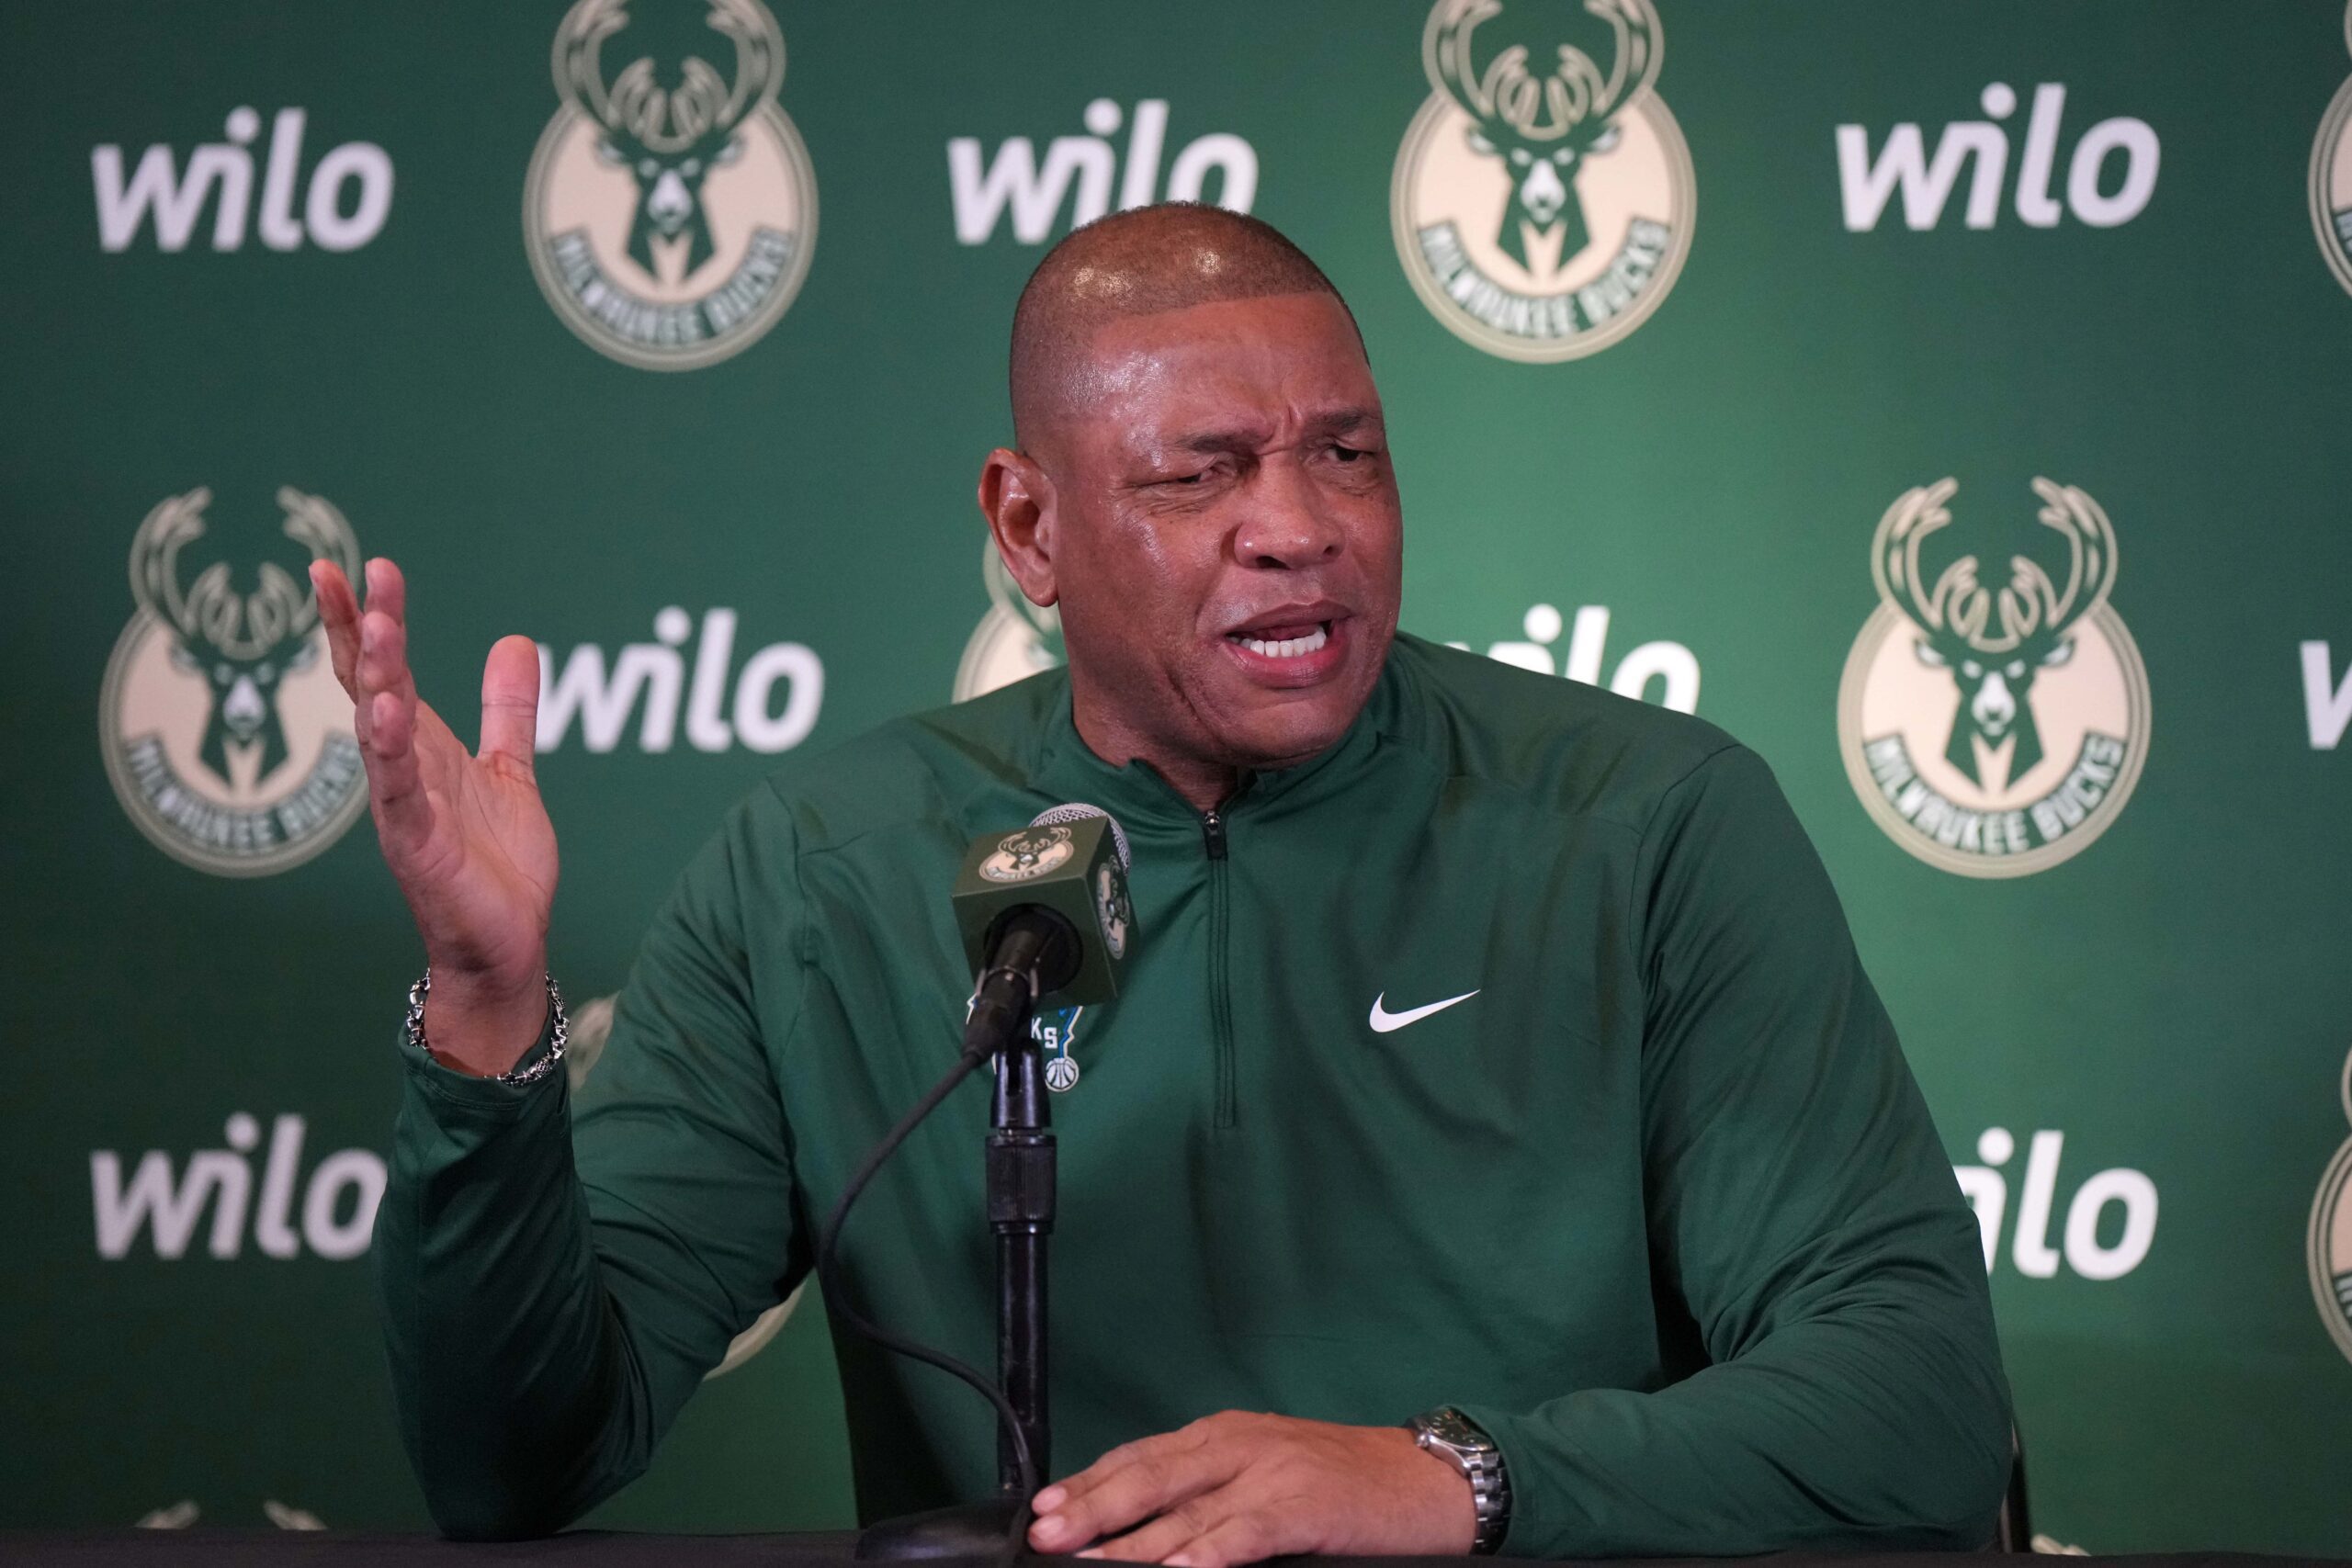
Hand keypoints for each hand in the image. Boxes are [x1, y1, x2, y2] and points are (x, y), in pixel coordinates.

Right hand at [314, 558, 557, 1074]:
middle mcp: (400, 768)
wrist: (507, 944)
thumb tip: (514, 641)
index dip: (365, 618)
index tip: (352, 565)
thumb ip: (508, 710)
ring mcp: (403, 806)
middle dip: (359, 629)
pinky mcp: (417, 845)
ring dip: (374, 677)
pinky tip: (383, 713)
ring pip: (378, 730)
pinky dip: (391, 753)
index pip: (383, 669)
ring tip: (372, 626)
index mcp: (421, 746)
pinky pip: (399, 792)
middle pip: (370, 684)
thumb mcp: (509, 769)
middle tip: (347, 572)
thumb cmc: (495, 864)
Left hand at [1026, 1411, 1475, 1566]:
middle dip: (1093, 1507)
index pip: (1141, 1456)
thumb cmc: (1345, 1484)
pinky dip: (1207, 1552)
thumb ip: (1210, 1492)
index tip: (1042, 1510)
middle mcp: (1241, 1445)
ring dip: (1133, 1542)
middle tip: (1047, 1534)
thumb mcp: (1268, 1472)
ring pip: (1187, 1510)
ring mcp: (1273, 1474)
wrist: (1426, 1480)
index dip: (1089, 1482)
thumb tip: (1144, 1531)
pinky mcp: (1305, 1507)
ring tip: (1091, 1562)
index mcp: (1226, 1435)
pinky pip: (1245, 1532)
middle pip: (1150, 1476)